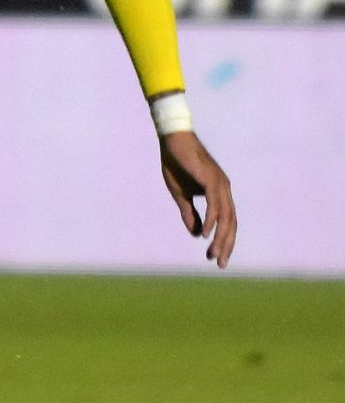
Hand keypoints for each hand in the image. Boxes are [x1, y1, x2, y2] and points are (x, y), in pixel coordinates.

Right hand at [158, 130, 236, 267]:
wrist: (172, 140)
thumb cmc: (176, 163)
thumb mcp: (180, 194)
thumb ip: (189, 214)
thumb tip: (198, 234)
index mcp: (218, 192)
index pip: (226, 222)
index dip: (221, 240)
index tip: (213, 257)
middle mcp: (224, 189)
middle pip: (231, 223)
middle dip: (225, 245)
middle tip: (218, 263)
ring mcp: (220, 184)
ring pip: (226, 217)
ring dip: (221, 238)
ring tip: (213, 253)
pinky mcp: (211, 179)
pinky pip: (215, 205)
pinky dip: (213, 220)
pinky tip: (207, 234)